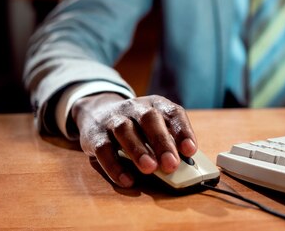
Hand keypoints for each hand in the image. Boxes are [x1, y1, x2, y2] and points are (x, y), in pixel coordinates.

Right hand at [71, 93, 197, 187]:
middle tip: (171, 164)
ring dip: (139, 151)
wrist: (96, 112)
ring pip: (125, 131)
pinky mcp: (94, 135)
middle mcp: (134, 107)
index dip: (183, 131)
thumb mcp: (154, 125)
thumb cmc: (136, 125)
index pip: (172, 112)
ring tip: (150, 169)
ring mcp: (113, 119)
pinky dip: (115, 166)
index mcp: (155, 103)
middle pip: (149, 119)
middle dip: (162, 142)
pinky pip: (103, 150)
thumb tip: (183, 164)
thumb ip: (169, 141)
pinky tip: (127, 180)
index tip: (190, 150)